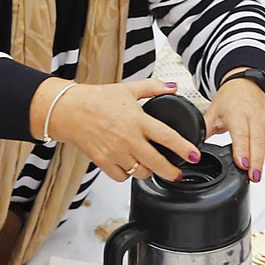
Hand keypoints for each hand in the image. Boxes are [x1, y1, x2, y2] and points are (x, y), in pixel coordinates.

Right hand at [47, 79, 201, 182]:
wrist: (69, 110)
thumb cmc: (97, 100)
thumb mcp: (128, 89)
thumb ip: (153, 88)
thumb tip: (173, 87)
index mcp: (137, 120)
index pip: (167, 137)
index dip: (184, 149)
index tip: (194, 156)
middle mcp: (128, 139)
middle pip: (156, 163)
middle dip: (171, 172)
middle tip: (178, 173)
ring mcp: (115, 152)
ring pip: (140, 173)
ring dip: (148, 171)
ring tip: (150, 165)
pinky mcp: (103, 162)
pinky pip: (122, 177)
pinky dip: (127, 174)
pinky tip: (129, 165)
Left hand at [204, 72, 264, 182]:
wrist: (244, 81)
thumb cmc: (229, 98)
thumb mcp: (213, 111)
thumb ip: (205, 129)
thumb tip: (192, 145)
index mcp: (238, 114)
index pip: (240, 134)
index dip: (241, 149)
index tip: (243, 163)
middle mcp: (255, 117)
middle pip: (257, 140)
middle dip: (257, 159)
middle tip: (256, 175)